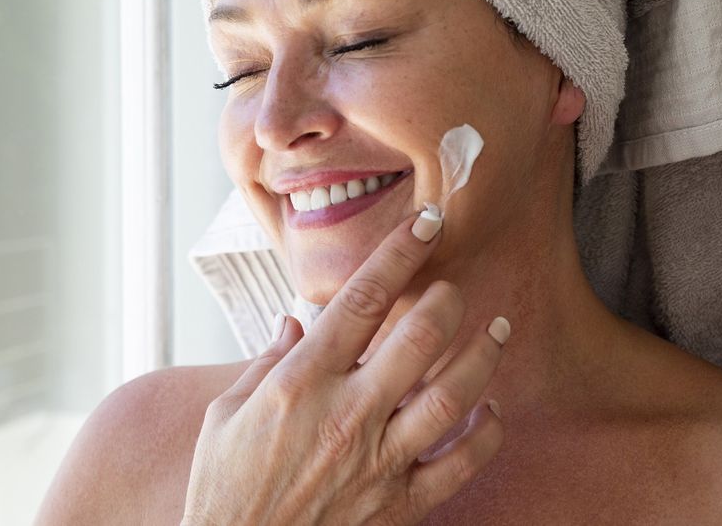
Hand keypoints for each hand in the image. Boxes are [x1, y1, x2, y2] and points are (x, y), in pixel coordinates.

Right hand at [181, 212, 508, 524]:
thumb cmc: (225, 488)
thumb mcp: (225, 414)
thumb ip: (265, 364)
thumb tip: (294, 325)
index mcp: (301, 384)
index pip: (361, 301)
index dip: (398, 254)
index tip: (425, 223)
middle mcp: (347, 416)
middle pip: (420, 339)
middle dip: (447, 300)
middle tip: (453, 288)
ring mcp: (379, 462)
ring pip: (452, 396)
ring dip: (483, 356)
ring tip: (497, 330)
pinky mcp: (399, 504)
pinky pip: (461, 466)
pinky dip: (486, 435)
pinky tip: (491, 410)